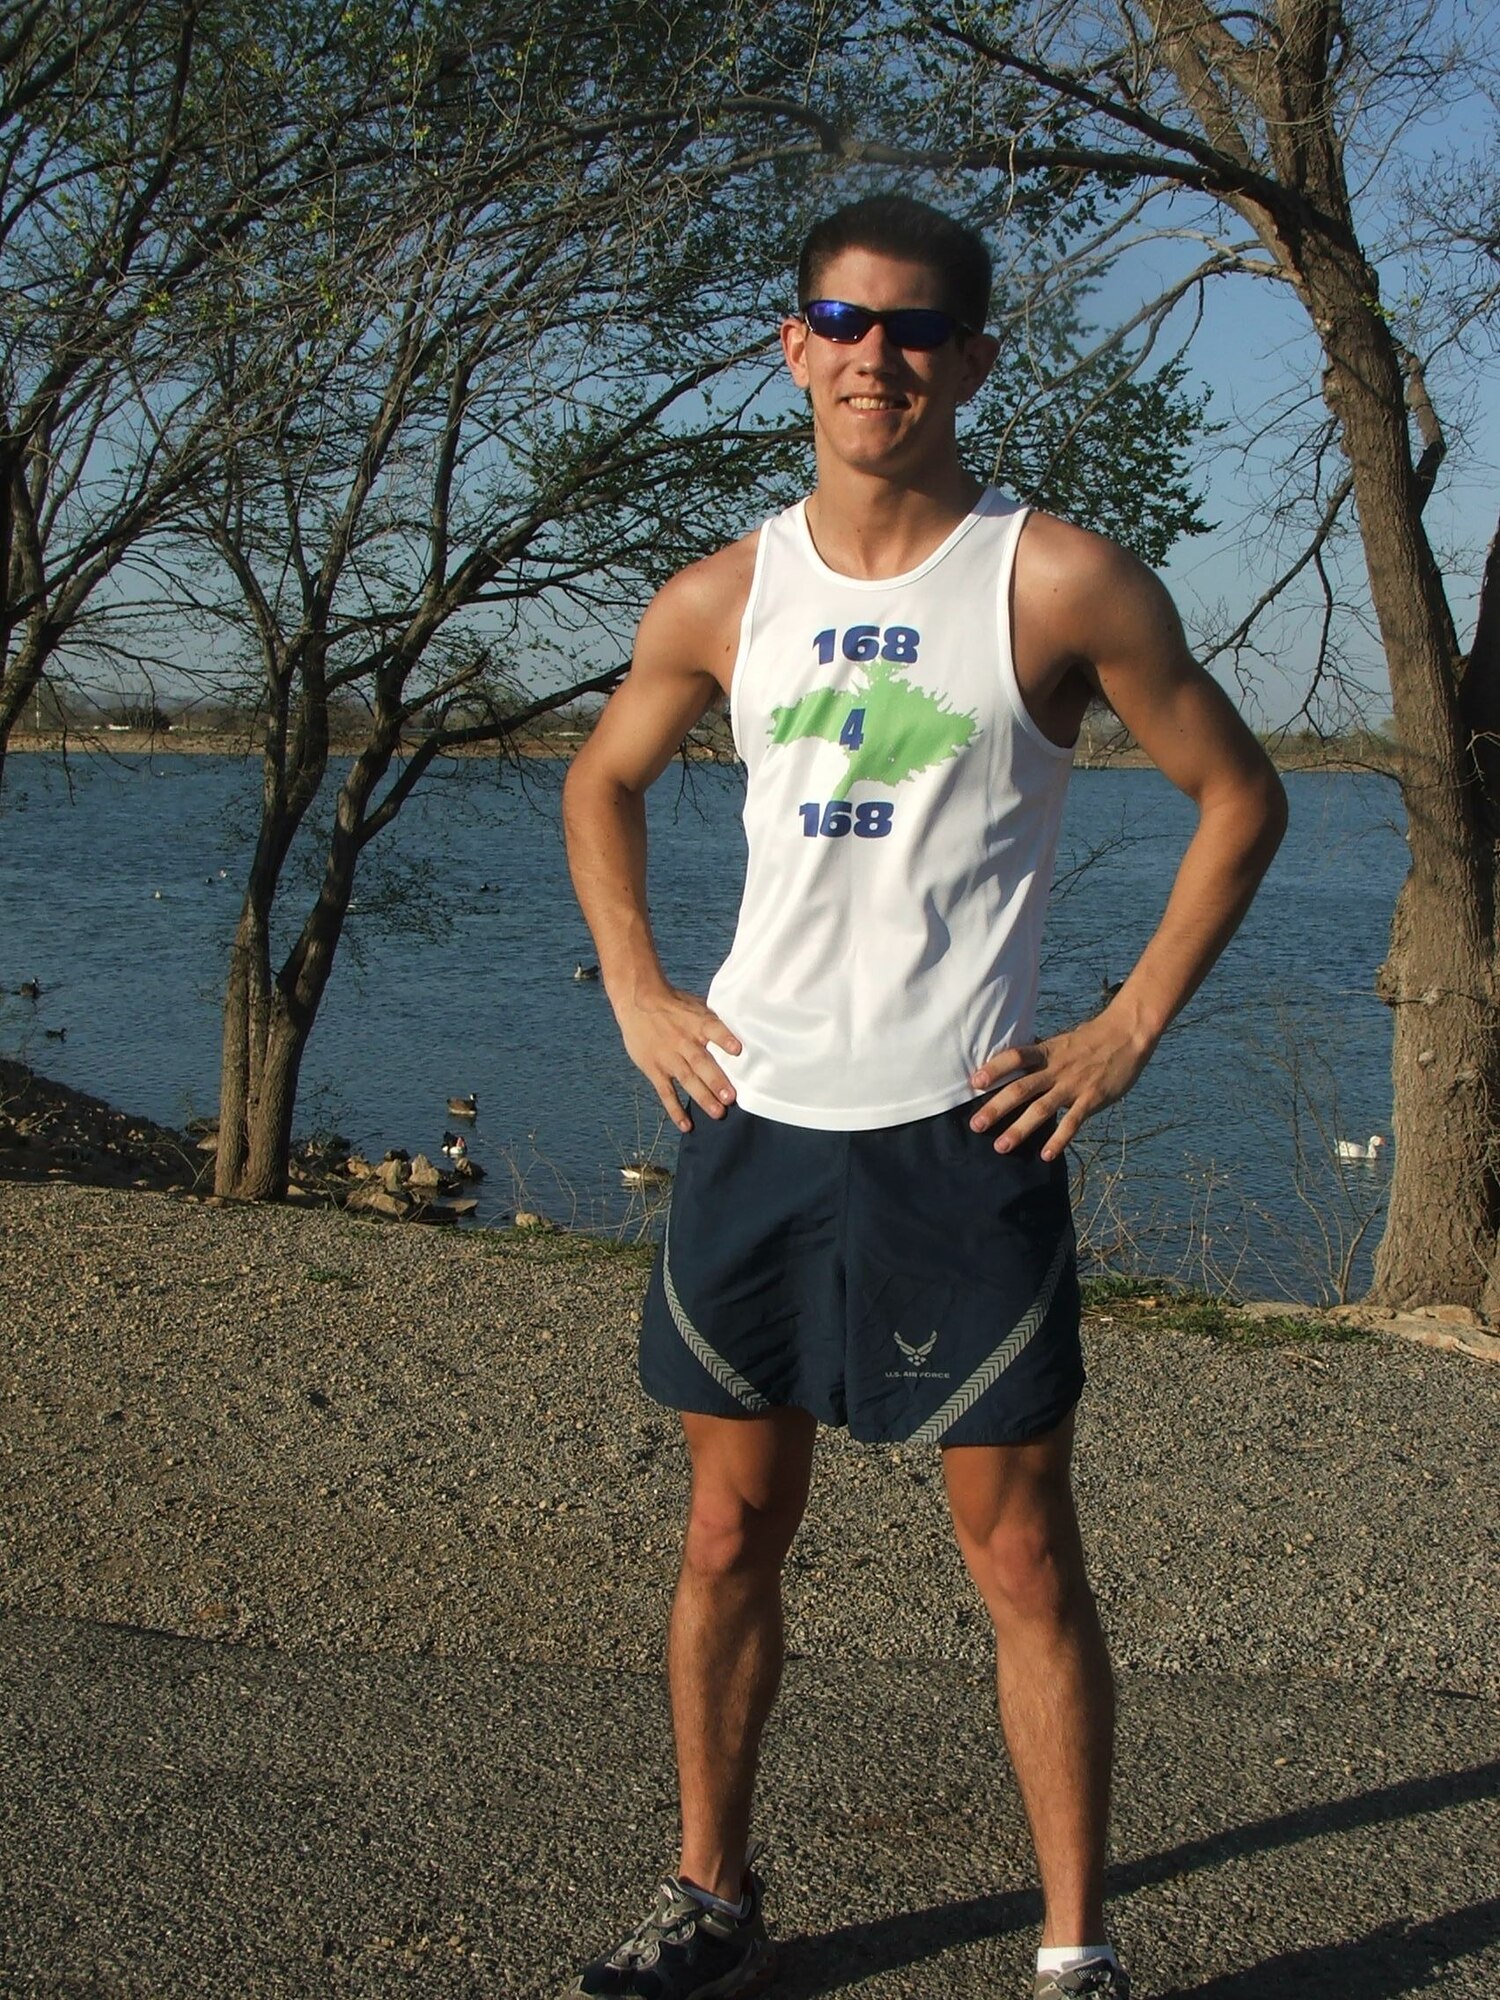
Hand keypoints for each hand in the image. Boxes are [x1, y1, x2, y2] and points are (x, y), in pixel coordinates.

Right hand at [616, 984, 741, 1131]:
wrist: (638, 1001)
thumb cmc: (673, 1004)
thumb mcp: (696, 1005)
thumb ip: (714, 1021)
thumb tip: (743, 1031)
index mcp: (696, 1023)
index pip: (713, 1029)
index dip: (725, 1039)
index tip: (737, 1050)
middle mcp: (683, 1041)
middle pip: (701, 1062)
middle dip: (716, 1081)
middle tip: (730, 1098)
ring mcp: (668, 1057)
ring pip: (687, 1080)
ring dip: (702, 1097)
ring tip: (718, 1113)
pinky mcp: (654, 1069)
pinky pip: (666, 1092)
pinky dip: (675, 1109)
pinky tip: (686, 1125)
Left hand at [968, 1010, 1153, 1160]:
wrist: (1127, 1035)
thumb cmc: (1090, 1040)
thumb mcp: (1060, 1043)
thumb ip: (1040, 1057)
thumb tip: (1014, 1066)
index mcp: (1046, 1052)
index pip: (1015, 1057)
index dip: (994, 1069)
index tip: (974, 1082)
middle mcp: (1056, 1069)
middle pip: (1021, 1089)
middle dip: (996, 1108)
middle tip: (976, 1125)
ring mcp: (1073, 1085)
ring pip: (1041, 1109)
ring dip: (1020, 1129)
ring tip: (1001, 1147)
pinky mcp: (1092, 1099)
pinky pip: (1073, 1122)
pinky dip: (1058, 1139)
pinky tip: (1045, 1155)